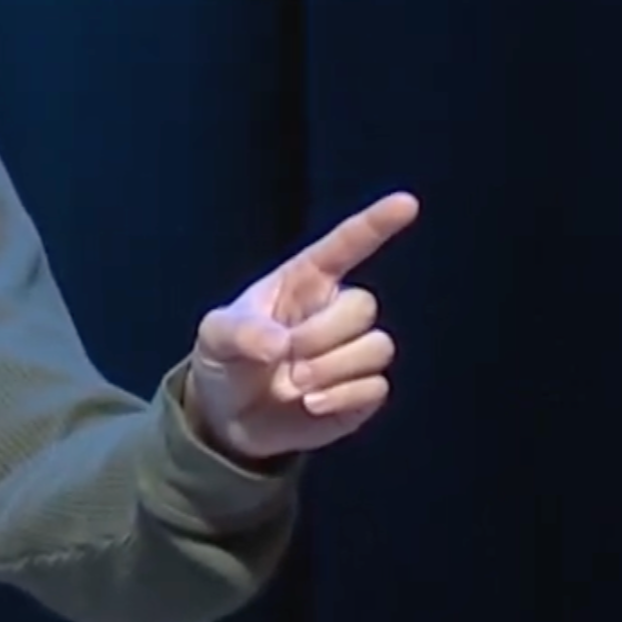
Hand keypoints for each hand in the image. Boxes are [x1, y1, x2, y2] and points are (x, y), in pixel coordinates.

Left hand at [187, 190, 418, 463]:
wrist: (228, 418)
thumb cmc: (224, 361)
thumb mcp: (214, 337)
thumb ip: (239, 331)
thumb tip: (279, 345)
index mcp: (302, 283)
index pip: (344, 247)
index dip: (375, 224)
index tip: (407, 203)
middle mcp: (334, 311)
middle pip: (363, 306)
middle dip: (321, 334)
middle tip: (285, 356)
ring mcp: (353, 351)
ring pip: (378, 347)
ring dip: (331, 369)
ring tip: (293, 384)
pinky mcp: (363, 391)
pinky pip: (377, 386)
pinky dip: (341, 397)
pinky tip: (310, 404)